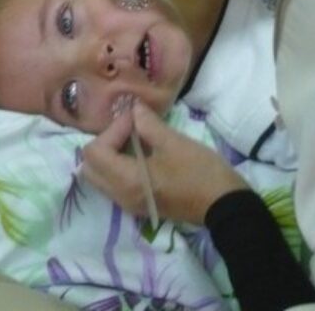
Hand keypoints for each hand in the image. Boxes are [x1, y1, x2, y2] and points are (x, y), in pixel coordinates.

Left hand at [81, 102, 248, 225]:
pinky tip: (139, 153)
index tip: (136, 119)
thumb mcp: (174, 143)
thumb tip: (133, 108)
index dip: (113, 129)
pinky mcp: (139, 204)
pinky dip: (117, 166)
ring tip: (134, 138)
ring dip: (109, 154)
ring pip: (100, 177)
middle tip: (129, 128)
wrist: (225, 206)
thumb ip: (148, 124)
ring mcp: (129, 203)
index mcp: (126, 181)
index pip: (96, 151)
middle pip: (90, 167)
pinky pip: (113, 184)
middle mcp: (120, 196)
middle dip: (104, 142)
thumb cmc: (200, 173)